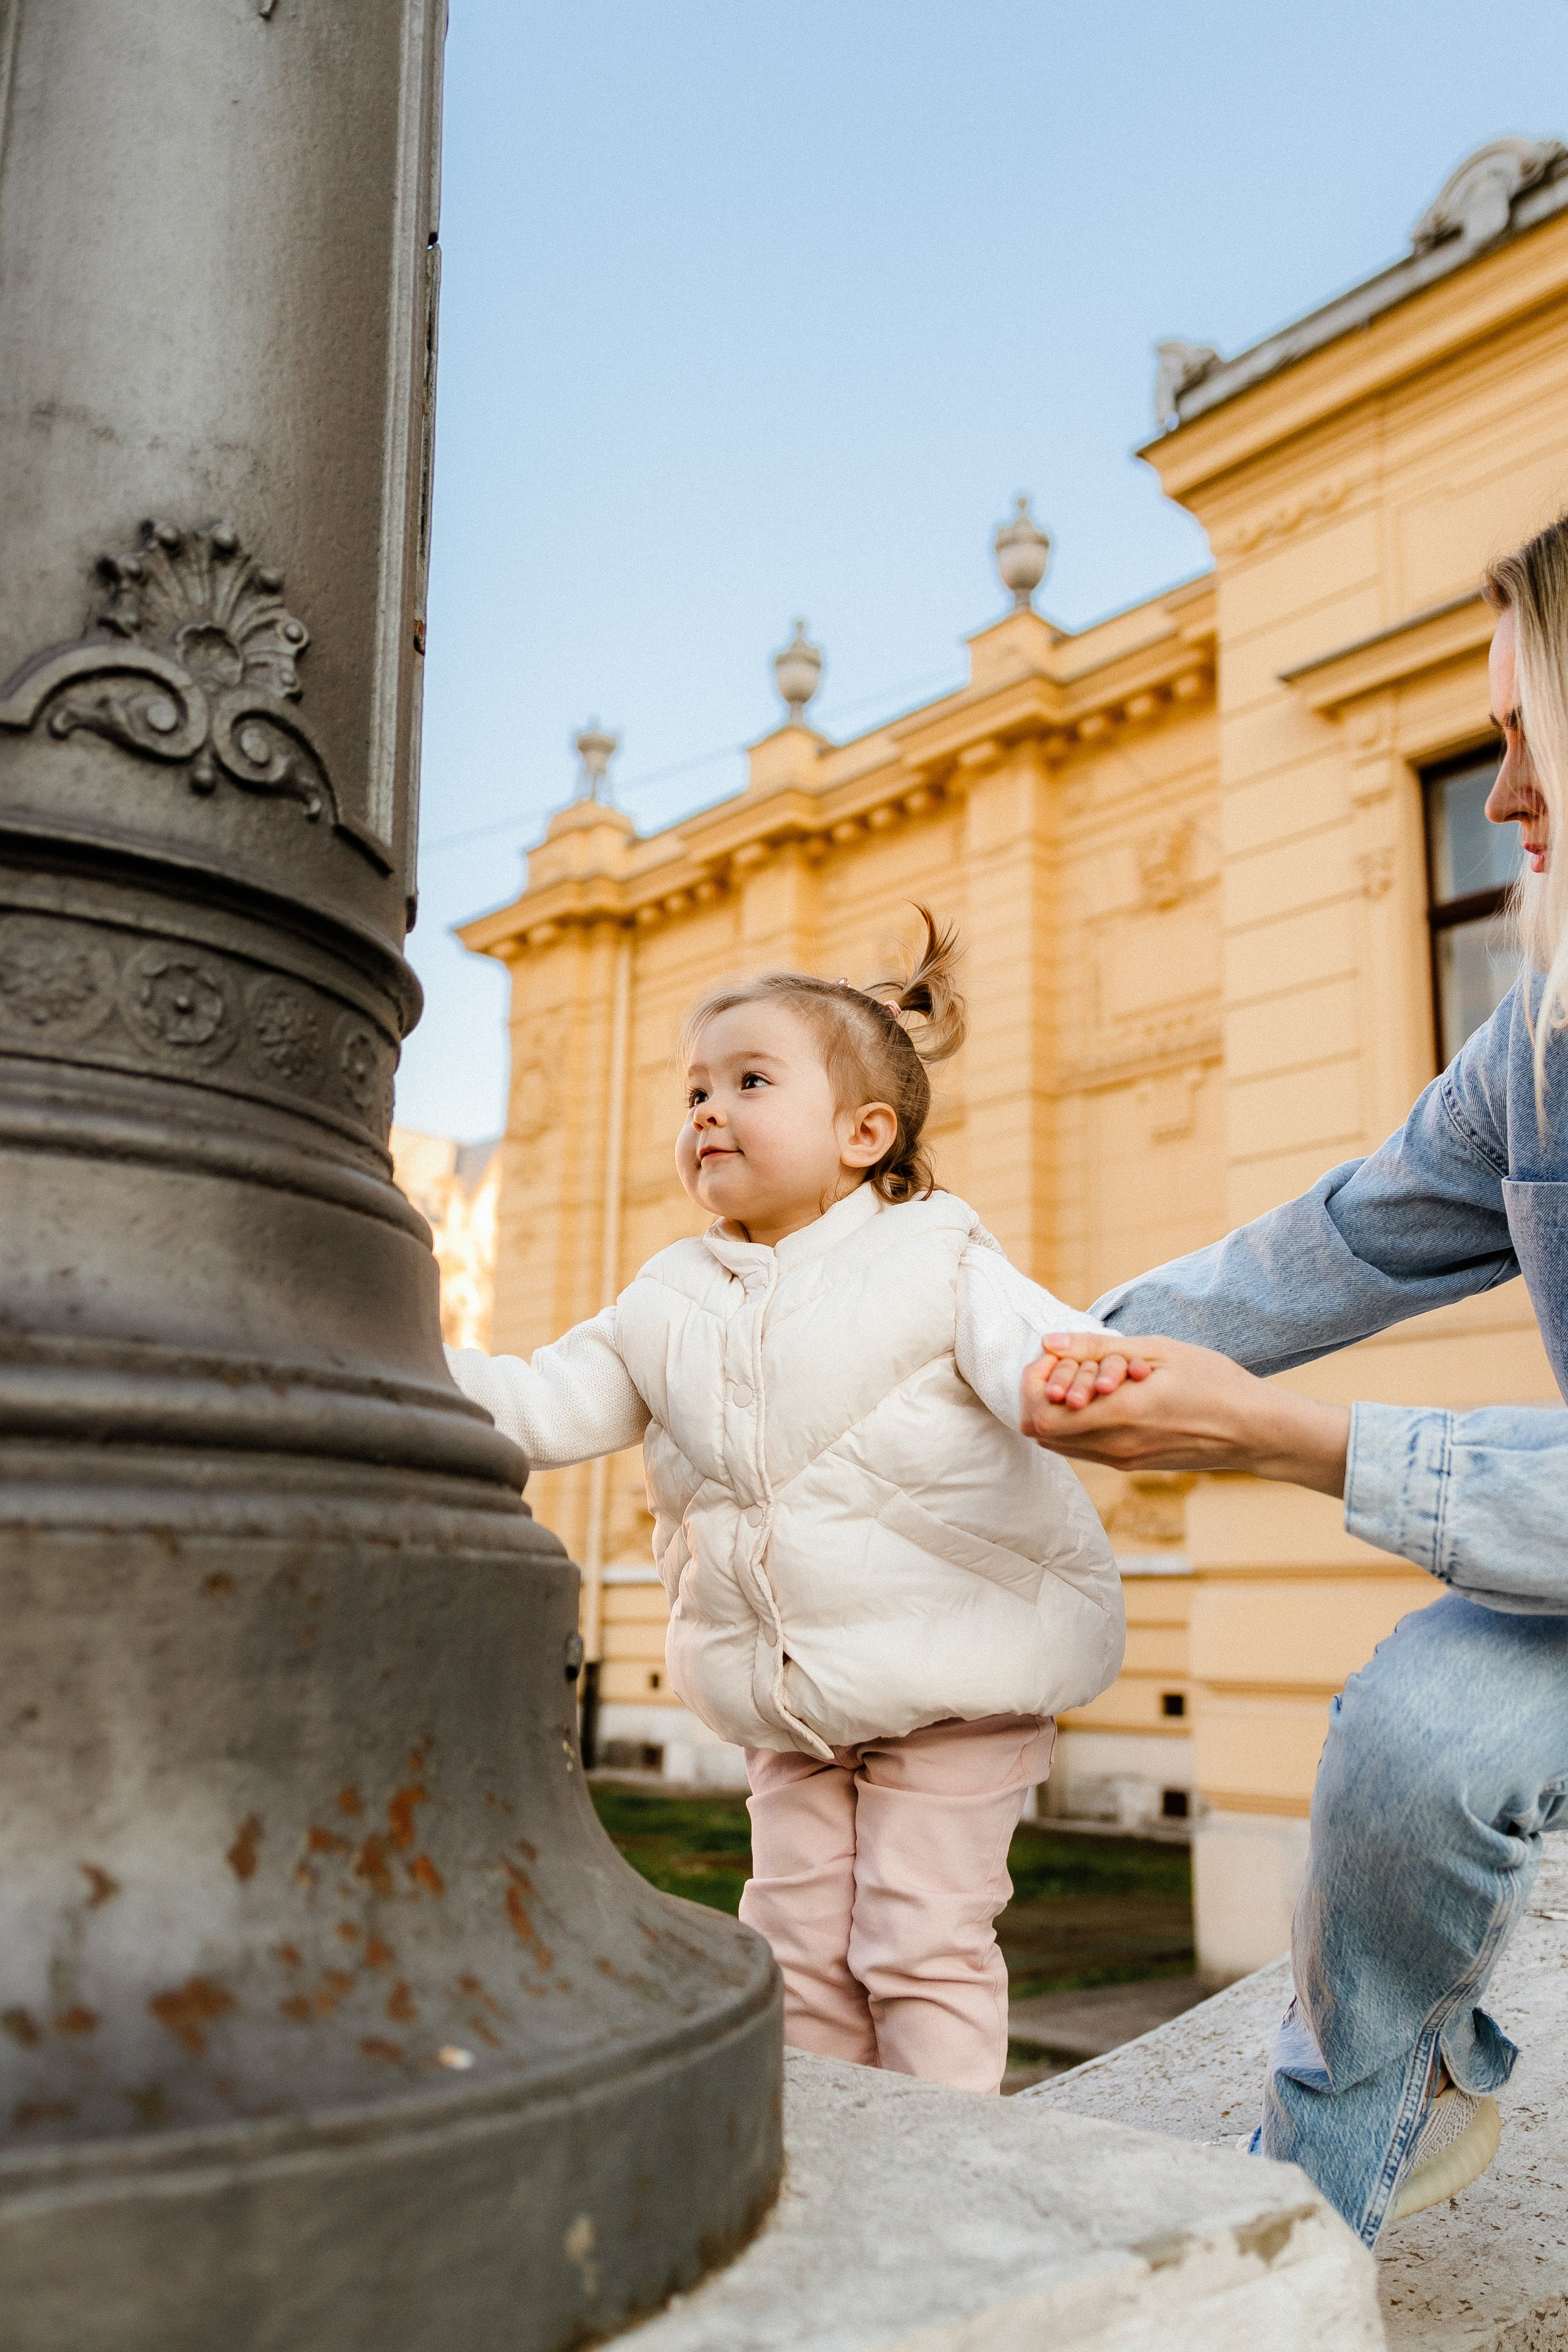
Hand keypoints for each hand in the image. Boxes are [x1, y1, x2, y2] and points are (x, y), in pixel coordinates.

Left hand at [1019, 1331, 1350, 1497]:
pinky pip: (1083, 1449)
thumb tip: (1050, 1344)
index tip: (1054, 1358)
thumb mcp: (1157, 1351)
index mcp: (1118, 1415)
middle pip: (1042, 1431)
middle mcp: (1112, 1447)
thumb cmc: (1212, 1383)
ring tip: (1091, 1379)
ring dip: (1060, 1410)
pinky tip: (1107, 1397)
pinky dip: (1079, 1423)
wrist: (1253, 1431)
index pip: (1039, 1415)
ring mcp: (1121, 1461)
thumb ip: (1097, 1349)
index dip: (1033, 1385)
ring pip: (1059, 1443)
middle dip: (1042, 1395)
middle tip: (1070, 1365)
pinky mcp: (1130, 1466)